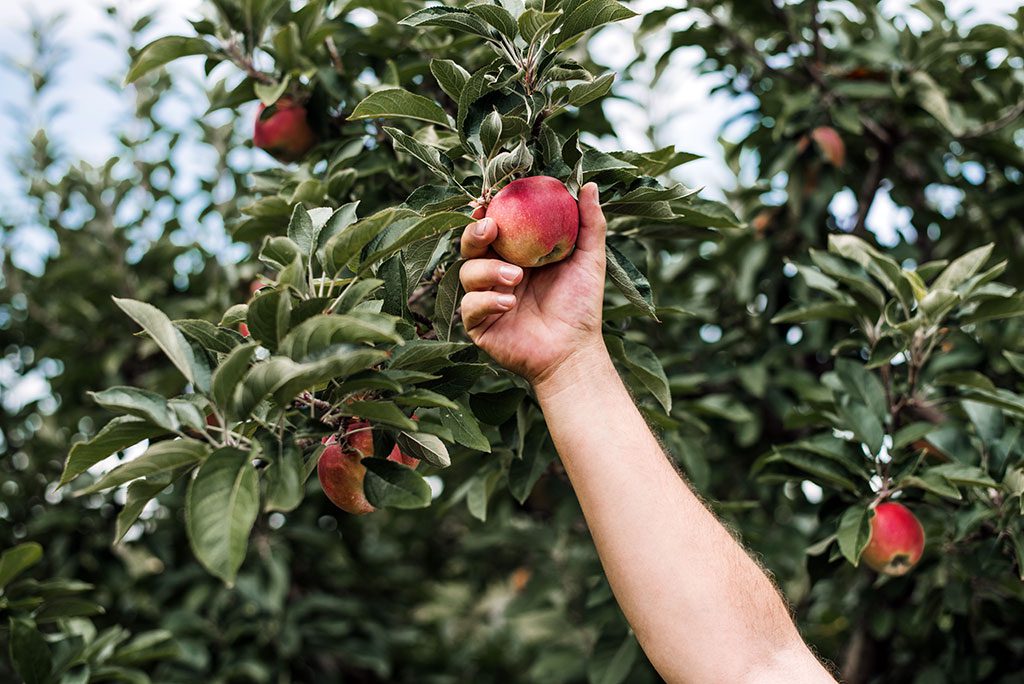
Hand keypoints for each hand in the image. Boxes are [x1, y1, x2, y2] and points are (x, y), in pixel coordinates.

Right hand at [458, 182, 607, 385]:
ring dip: (488, 270)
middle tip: (490, 228)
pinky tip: (509, 303)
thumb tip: (588, 184)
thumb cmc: (582, 306)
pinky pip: (470, 305)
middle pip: (470, 245)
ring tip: (516, 278)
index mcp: (516, 254)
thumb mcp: (589, 260)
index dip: (487, 212)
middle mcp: (496, 272)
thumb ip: (589, 223)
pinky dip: (487, 300)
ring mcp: (485, 297)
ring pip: (466, 272)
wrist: (574, 350)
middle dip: (474, 233)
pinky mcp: (479, 323)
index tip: (492, 199)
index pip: (494, 226)